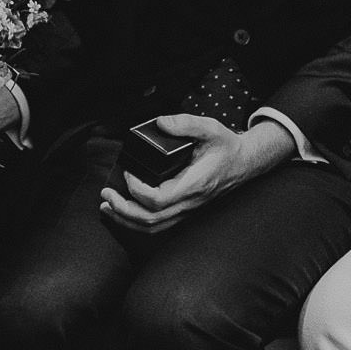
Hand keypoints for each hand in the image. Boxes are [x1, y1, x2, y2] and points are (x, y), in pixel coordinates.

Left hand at [100, 115, 291, 234]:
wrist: (245, 163)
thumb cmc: (227, 147)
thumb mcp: (211, 128)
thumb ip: (186, 123)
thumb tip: (161, 123)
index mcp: (194, 184)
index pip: (159, 199)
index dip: (137, 189)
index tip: (128, 172)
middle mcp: (190, 201)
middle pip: (151, 218)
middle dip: (123, 209)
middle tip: (106, 194)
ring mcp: (188, 209)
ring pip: (153, 226)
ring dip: (127, 219)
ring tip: (108, 206)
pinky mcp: (185, 210)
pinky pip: (159, 224)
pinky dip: (138, 221)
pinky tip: (125, 211)